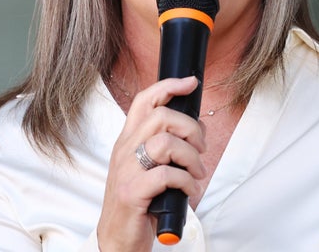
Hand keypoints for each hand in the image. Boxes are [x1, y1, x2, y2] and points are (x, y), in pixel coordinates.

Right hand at [96, 76, 206, 250]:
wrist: (118, 239)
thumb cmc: (139, 202)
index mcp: (128, 141)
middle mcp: (124, 150)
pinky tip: (189, 190)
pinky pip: (167, 174)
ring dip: (191, 157)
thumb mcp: (148, 167)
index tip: (191, 82)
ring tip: (196, 173)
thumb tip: (196, 129)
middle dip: (190, 129)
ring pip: (166, 143)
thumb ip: (165, 146)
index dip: (168, 86)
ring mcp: (126, 171)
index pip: (144, 100)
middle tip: (200, 149)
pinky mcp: (132, 192)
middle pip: (161, 117)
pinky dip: (187, 181)